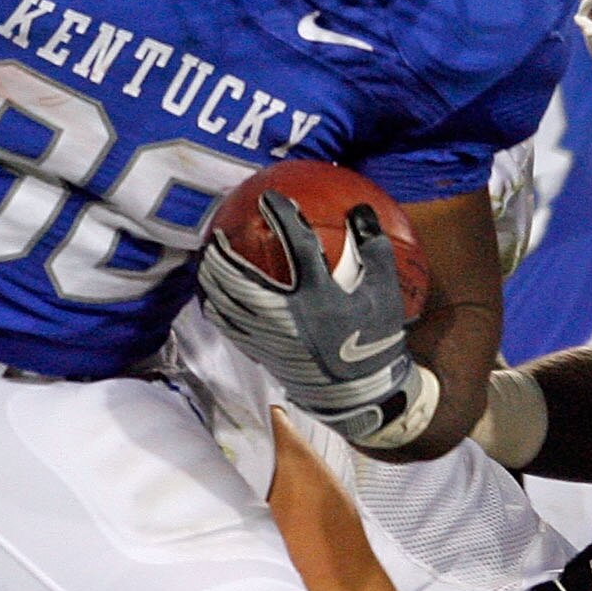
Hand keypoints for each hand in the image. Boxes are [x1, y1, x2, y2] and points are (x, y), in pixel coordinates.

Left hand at [199, 195, 423, 444]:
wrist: (359, 393)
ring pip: (225, 301)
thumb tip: (361, 209)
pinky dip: (215, 306)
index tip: (270, 197)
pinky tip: (212, 296)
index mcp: (318, 295)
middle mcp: (286, 314)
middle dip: (223, 253)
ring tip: (207, 260)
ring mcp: (268, 335)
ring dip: (212, 277)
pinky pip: (227, 325)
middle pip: (239, 277)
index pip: (296, 245)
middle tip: (218, 234)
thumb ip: (373, 249)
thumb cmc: (374, 339)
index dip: (282, 216)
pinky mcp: (260, 351)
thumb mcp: (383, 293)